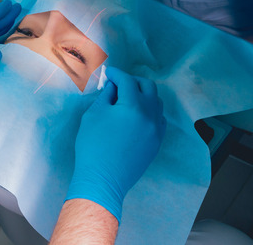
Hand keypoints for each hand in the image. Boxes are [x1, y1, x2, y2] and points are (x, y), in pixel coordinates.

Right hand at [66, 67, 165, 221]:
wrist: (103, 179)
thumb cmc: (93, 146)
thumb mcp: (93, 115)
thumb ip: (106, 96)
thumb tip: (113, 86)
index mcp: (132, 106)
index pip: (127, 81)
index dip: (116, 74)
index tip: (108, 73)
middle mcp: (150, 115)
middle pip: (147, 87)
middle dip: (133, 81)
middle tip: (118, 84)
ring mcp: (156, 129)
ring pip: (156, 102)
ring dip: (143, 95)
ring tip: (128, 98)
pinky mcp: (157, 142)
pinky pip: (159, 119)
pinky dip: (150, 111)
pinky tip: (137, 115)